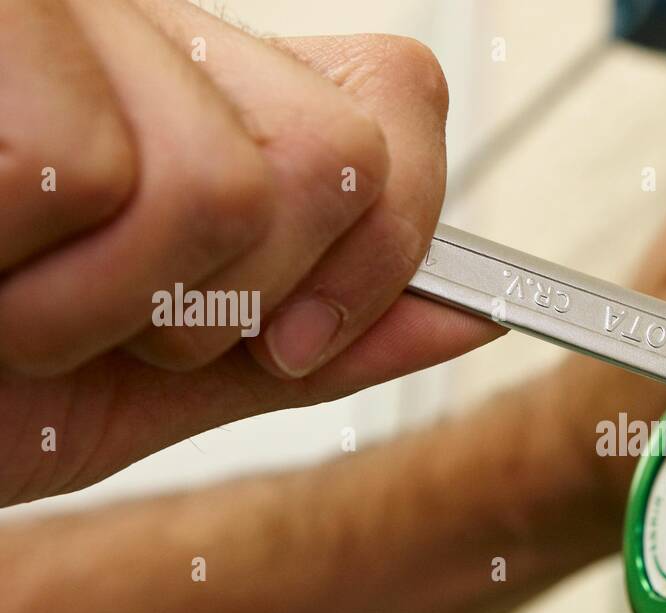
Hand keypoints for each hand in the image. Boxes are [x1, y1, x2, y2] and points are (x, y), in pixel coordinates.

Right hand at [0, 0, 498, 505]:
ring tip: (20, 303)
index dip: (390, 238)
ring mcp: (71, 19)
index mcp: (207, 103)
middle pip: (339, 158)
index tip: (300, 337)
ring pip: (226, 186)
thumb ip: (324, 344)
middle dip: (244, 297)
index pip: (398, 102)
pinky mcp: (6, 35)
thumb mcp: (174, 377)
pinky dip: (34, 285)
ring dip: (120, 309)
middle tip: (122, 320)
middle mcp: (149, 32)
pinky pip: (100, 180)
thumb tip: (472, 313)